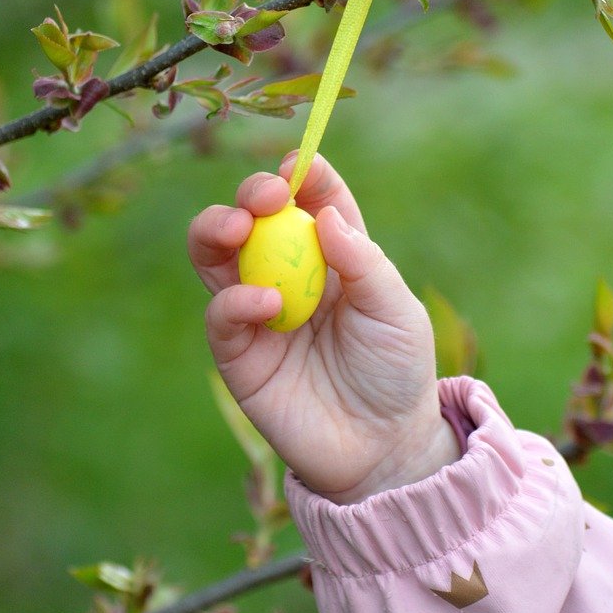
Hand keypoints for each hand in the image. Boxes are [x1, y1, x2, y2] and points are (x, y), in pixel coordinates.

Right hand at [187, 153, 459, 502]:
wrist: (382, 448)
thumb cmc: (397, 372)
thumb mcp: (396, 311)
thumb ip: (364, 262)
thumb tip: (324, 214)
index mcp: (332, 254)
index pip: (310, 199)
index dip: (302, 174)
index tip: (299, 164)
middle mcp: (287, 274)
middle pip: (250, 217)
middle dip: (249, 194)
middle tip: (264, 197)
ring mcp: (258, 312)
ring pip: (214, 255)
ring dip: (218, 229)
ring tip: (240, 228)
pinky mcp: (238, 355)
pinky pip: (220, 314)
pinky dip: (236, 299)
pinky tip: (269, 303)